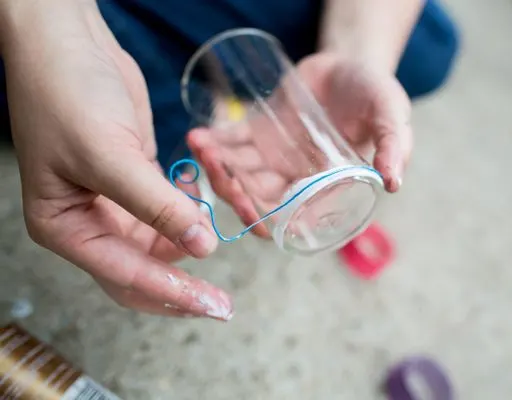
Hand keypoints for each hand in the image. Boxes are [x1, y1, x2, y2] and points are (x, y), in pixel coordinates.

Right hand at [2, 1, 231, 319]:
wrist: (69, 42)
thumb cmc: (69, 96)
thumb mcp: (110, 155)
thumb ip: (157, 206)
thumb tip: (201, 249)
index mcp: (65, 227)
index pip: (125, 276)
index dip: (172, 293)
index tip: (213, 306)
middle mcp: (88, 222)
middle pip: (141, 270)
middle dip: (182, 284)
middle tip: (223, 302)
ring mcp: (111, 202)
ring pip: (159, 241)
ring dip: (188, 236)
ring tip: (210, 216)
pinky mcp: (134, 180)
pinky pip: (167, 210)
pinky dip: (187, 208)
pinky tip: (199, 191)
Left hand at [187, 52, 412, 236]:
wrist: (349, 62)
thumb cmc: (374, 93)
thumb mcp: (391, 115)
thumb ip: (394, 145)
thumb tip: (393, 183)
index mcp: (324, 186)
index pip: (294, 215)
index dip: (272, 220)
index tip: (254, 219)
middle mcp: (295, 178)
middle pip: (257, 197)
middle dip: (234, 192)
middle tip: (218, 174)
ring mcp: (272, 156)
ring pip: (238, 172)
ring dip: (217, 166)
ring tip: (201, 147)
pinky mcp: (257, 132)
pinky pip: (231, 143)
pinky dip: (213, 143)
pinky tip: (199, 137)